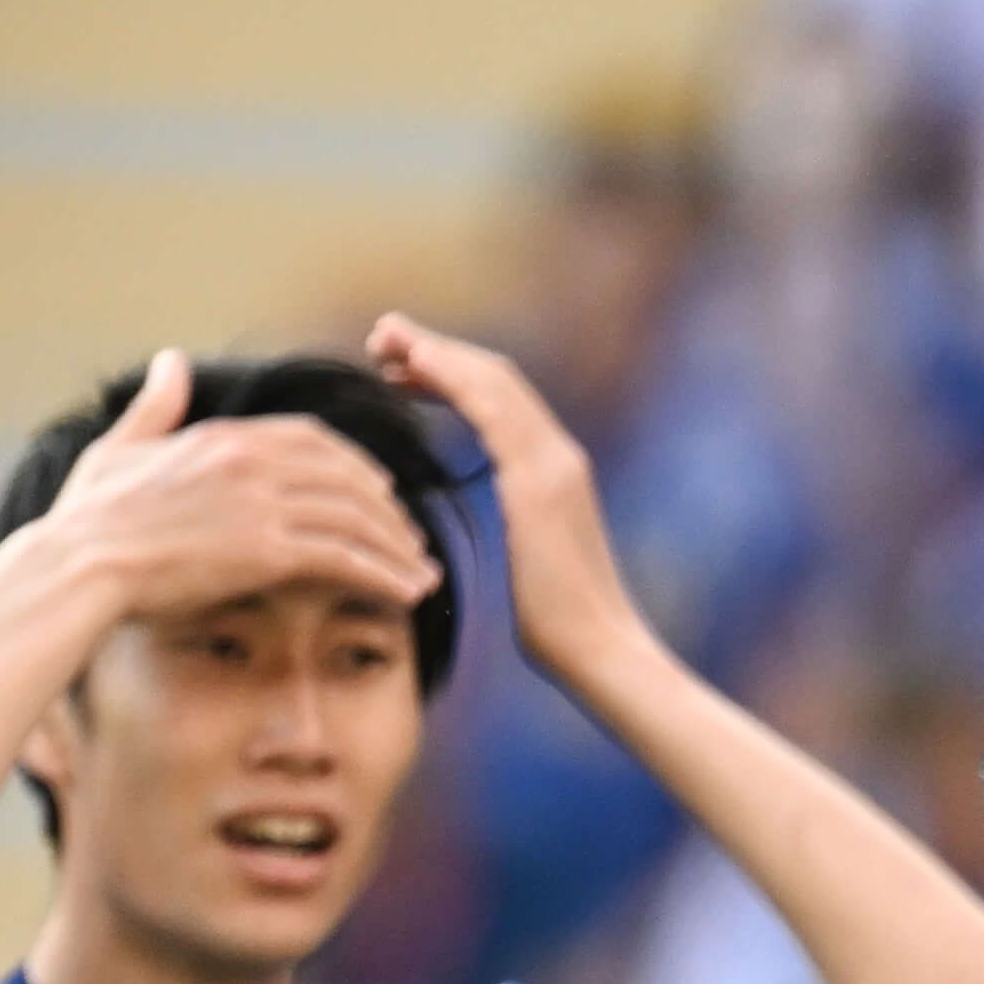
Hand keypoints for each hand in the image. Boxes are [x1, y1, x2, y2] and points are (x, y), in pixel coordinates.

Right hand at [29, 346, 441, 629]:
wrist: (78, 564)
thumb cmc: (88, 516)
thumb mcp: (120, 446)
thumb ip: (157, 406)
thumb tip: (171, 360)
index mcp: (224, 437)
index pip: (314, 440)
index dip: (355, 465)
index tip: (380, 489)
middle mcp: (251, 462)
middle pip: (348, 478)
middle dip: (387, 509)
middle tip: (411, 536)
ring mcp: (262, 503)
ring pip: (356, 518)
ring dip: (397, 547)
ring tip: (422, 572)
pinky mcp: (267, 549)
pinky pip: (347, 558)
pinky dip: (385, 573)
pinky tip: (409, 593)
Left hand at [367, 313, 638, 681]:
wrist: (600, 651)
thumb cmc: (557, 627)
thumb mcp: (523, 559)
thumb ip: (506, 524)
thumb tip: (476, 525)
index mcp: (554, 472)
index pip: (501, 399)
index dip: (451, 372)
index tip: (401, 367)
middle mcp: (560, 455)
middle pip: (497, 377)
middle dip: (438, 348)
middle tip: (383, 333)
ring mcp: (554, 463)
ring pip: (493, 381)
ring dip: (436, 351)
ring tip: (386, 335)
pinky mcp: (540, 480)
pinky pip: (490, 409)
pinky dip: (450, 377)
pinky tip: (411, 365)